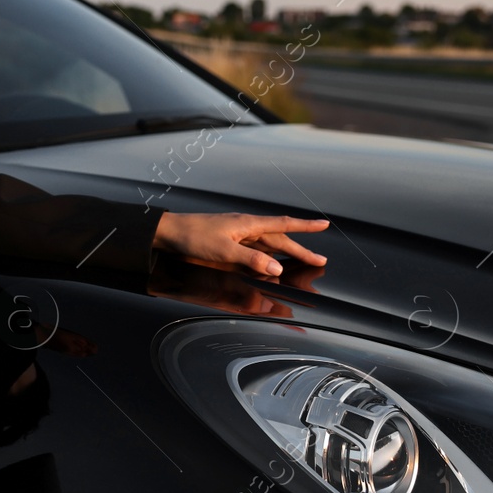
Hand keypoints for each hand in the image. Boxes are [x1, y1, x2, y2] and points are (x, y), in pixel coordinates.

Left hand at [153, 211, 328, 276]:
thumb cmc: (193, 236)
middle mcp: (246, 228)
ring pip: (268, 246)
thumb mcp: (223, 250)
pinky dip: (267, 257)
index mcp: (248, 224)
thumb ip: (251, 260)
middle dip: (300, 249)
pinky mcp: (228, 244)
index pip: (283, 225)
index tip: (323, 225)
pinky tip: (272, 262)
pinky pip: (254, 251)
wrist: (168, 233)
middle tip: (320, 260)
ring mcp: (237, 236)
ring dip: (285, 253)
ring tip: (303, 261)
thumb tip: (277, 268)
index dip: (304, 226)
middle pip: (279, 239)